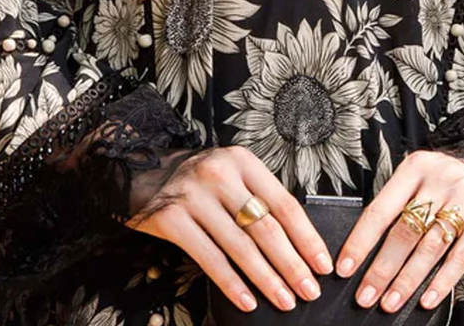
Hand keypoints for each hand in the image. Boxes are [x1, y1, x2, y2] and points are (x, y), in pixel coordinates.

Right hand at [125, 145, 333, 313]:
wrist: (140, 170)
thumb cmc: (196, 178)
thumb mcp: (230, 172)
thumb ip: (258, 196)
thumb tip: (298, 241)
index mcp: (242, 161)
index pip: (284, 203)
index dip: (307, 237)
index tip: (323, 263)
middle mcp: (219, 174)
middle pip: (265, 228)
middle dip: (292, 264)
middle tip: (310, 290)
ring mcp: (194, 196)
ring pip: (241, 246)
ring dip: (267, 279)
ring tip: (286, 300)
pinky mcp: (171, 218)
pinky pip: (209, 258)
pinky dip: (231, 284)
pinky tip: (247, 301)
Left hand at [335, 150, 463, 311]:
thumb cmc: (448, 177)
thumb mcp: (420, 176)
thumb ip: (398, 202)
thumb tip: (366, 245)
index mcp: (415, 168)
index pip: (381, 209)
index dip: (361, 241)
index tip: (345, 267)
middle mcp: (440, 180)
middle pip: (404, 231)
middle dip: (381, 269)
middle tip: (365, 295)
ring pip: (430, 247)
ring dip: (407, 280)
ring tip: (391, 301)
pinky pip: (462, 255)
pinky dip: (442, 281)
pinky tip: (427, 299)